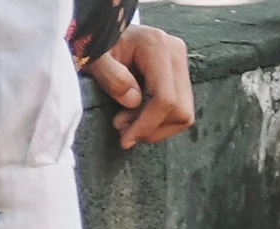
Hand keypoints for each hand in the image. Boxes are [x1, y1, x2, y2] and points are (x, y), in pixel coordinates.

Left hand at [86, 24, 193, 150]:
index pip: (165, 98)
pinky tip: (138, 117)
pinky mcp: (180, 77)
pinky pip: (179, 112)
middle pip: (180, 110)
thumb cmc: (99, 49)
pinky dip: (159, 123)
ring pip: (183, 115)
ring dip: (155, 128)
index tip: (125, 140)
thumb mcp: (96, 60)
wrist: (107, 36)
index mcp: (157, 46)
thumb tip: (133, 101)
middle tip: (124, 129)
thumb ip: (111, 77)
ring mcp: (181, 65)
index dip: (147, 125)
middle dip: (152, 129)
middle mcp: (176, 54)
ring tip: (128, 122)